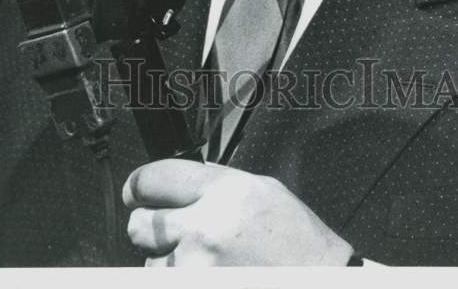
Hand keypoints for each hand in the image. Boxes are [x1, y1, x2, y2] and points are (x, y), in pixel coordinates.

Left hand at [122, 158, 353, 266]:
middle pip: (141, 224)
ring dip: (169, 263)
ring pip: (151, 264)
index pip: (153, 178)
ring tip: (205, 262)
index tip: (135, 192)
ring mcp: (197, 268)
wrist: (322, 282)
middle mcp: (204, 228)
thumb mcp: (262, 189)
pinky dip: (179, 279)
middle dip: (151, 227)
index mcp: (222, 191)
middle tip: (171, 232)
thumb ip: (216, 182)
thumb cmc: (298, 242)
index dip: (139, 185)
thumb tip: (179, 181)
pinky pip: (166, 283)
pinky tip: (208, 274)